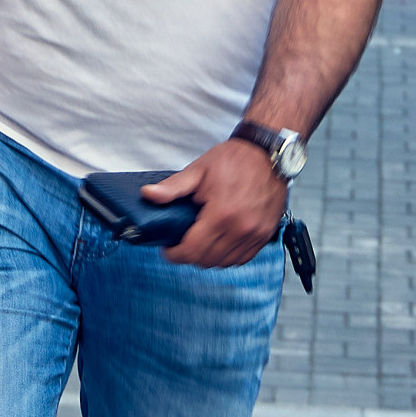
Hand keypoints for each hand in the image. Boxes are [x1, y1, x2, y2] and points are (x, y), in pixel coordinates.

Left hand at [146, 140, 284, 269]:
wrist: (267, 154)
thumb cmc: (234, 159)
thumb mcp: (198, 170)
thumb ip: (172, 187)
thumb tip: (147, 194)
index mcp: (221, 215)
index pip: (192, 250)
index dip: (174, 254)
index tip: (168, 249)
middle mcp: (240, 229)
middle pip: (207, 260)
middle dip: (189, 256)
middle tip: (181, 244)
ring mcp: (255, 234)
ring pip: (225, 263)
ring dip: (208, 258)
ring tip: (199, 243)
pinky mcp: (265, 234)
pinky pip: (242, 258)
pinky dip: (228, 256)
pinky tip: (219, 243)